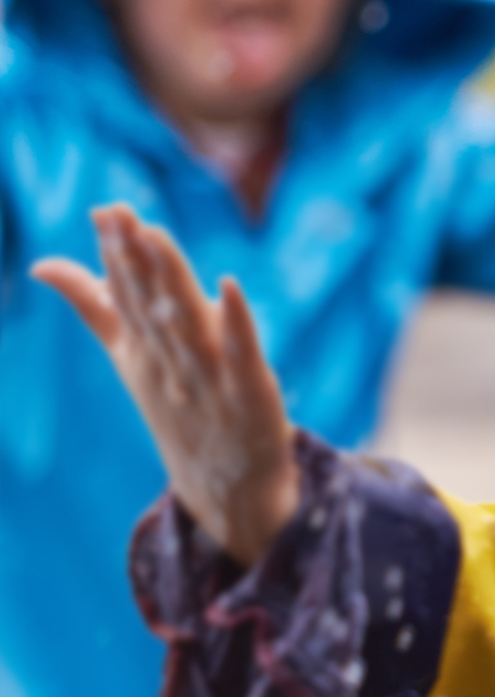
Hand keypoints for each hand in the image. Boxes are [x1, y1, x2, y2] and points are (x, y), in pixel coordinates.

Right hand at [33, 205, 297, 563]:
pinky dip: (236, 322)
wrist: (225, 486)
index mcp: (142, 350)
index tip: (105, 210)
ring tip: (158, 237)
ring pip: (186, 325)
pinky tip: (230, 286)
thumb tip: (43, 265)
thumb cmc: (179, 408)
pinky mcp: (250, 394)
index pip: (125, 296)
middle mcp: (169, 362)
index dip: (116, 254)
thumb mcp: (130, 357)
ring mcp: (209, 379)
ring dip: (172, 282)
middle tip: (121, 213)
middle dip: (135, 260)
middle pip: (150, 305)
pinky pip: (243, 354)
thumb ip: (95, 306)